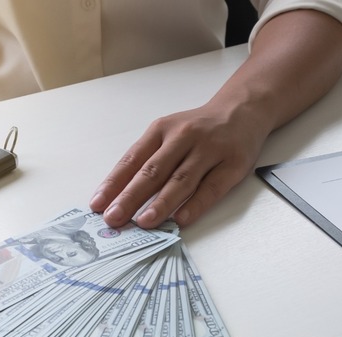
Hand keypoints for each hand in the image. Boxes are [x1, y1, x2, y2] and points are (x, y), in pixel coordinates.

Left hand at [89, 9, 341, 229]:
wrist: (243, 110)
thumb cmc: (197, 129)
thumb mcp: (167, 134)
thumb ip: (146, 161)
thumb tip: (118, 196)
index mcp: (161, 129)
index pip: (132, 159)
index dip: (113, 183)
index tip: (98, 204)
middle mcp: (184, 137)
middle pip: (153, 171)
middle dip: (130, 197)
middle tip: (114, 218)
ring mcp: (210, 150)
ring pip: (181, 179)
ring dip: (161, 203)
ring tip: (143, 222)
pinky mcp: (233, 164)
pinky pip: (212, 187)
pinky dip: (196, 204)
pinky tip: (181, 219)